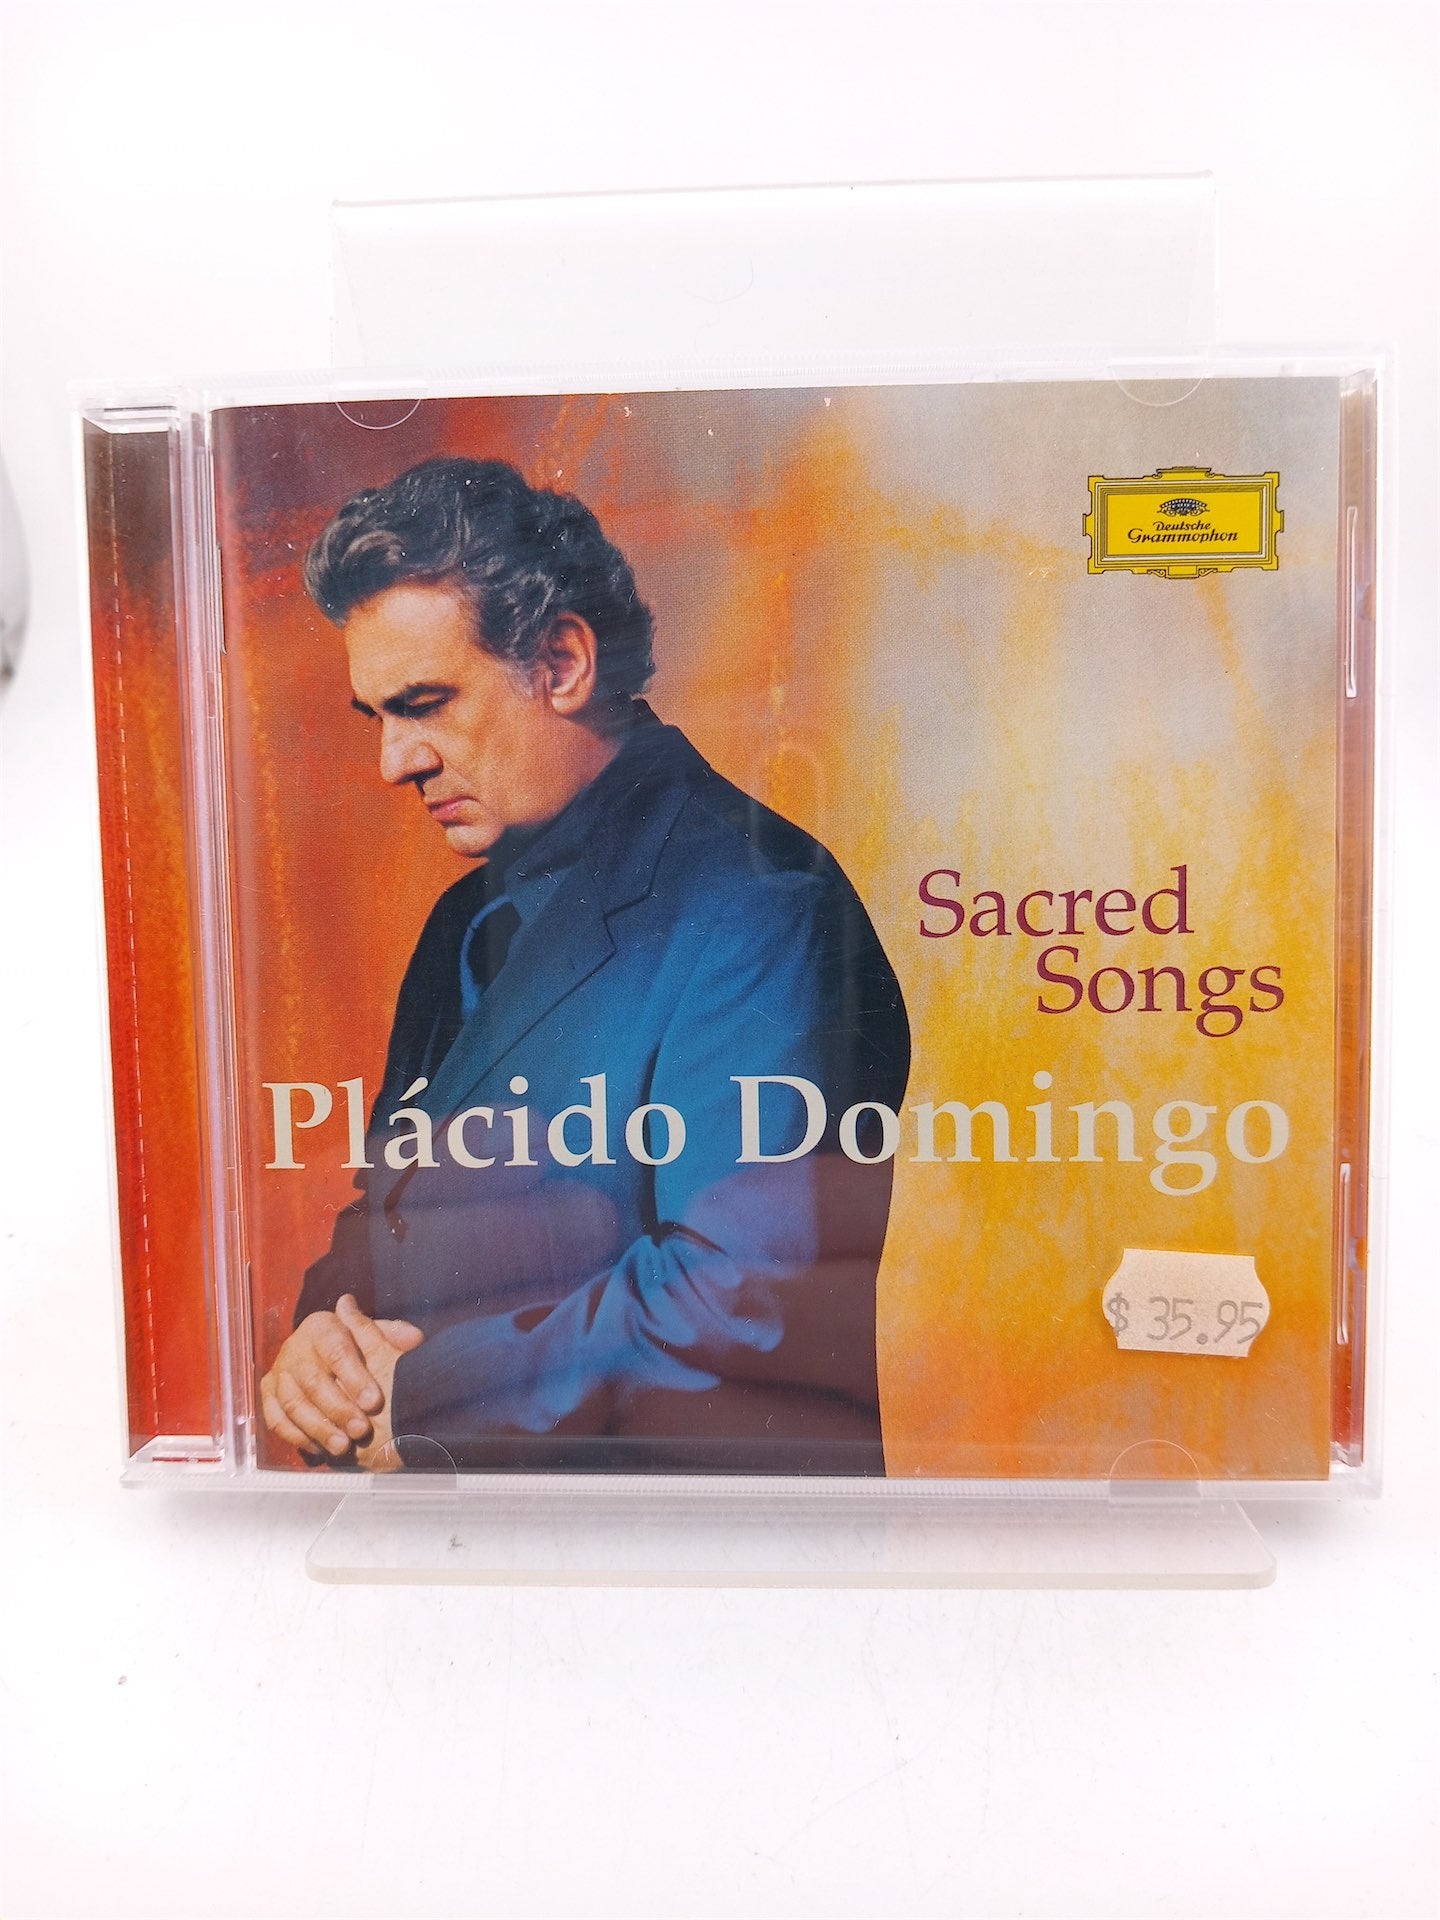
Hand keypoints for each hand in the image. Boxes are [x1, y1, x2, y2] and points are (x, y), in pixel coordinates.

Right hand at [260, 1295, 421, 1461]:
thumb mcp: (379, 1338)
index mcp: (322, 1326)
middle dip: (338, 1408)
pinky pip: (277, 1419)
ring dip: (318, 1427)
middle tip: (360, 1430)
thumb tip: (413, 1338)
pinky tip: (320, 1449)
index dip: (355, 1377)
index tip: (374, 1401)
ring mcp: (279, 1372)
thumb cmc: (361, 1351)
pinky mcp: (269, 1395)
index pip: (337, 1350)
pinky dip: (297, 1436)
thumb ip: (396, 1338)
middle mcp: (295, 1346)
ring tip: (343, 1446)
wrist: (331, 1363)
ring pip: (294, 1403)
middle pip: (313, 1380)